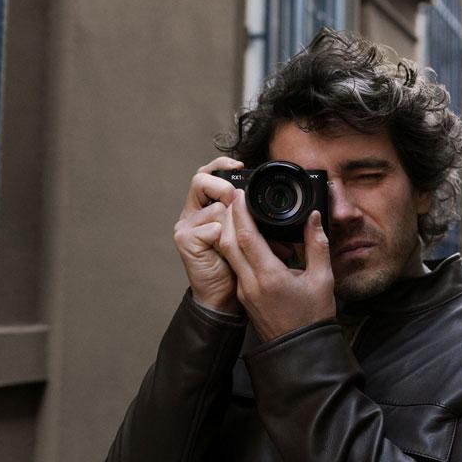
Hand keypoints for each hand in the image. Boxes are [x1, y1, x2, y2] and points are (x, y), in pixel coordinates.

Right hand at [174, 157, 244, 313]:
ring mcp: (186, 225)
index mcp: (207, 206)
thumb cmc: (238, 266)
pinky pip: (212, 228)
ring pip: (215, 207)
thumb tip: (276, 204)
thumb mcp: (252, 235)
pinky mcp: (184, 239)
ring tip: (241, 241)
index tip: (241, 164)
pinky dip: (224, 239)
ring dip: (234, 223)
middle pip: (201, 180)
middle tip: (236, 199)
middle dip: (223, 186)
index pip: (208, 174)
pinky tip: (225, 253)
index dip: (222, 164)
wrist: (225, 297)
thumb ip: (255, 216)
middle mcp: (193, 212)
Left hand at [217, 189, 335, 340]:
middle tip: (236, 196)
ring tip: (239, 212)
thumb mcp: (323, 279)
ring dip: (229, 230)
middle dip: (229, 216)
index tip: (241, 193)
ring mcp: (244, 290)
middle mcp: (251, 283)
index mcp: (270, 277)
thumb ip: (317, 245)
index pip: (246, 237)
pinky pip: (234, 264)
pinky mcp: (243, 295)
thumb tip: (314, 218)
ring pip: (228, 253)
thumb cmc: (313, 317)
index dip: (240, 212)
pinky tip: (247, 237)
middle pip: (229, 242)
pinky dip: (235, 246)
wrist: (300, 350)